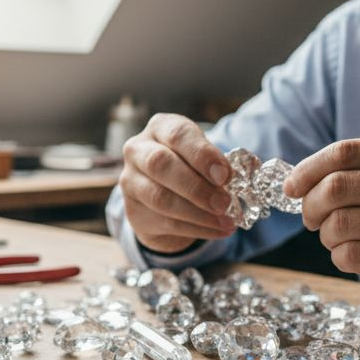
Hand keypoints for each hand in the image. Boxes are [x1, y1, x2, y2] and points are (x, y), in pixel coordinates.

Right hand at [119, 113, 235, 253]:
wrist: (164, 194)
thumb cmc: (189, 166)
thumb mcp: (201, 156)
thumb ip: (214, 163)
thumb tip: (229, 179)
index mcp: (159, 128)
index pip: (177, 135)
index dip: (202, 155)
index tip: (225, 175)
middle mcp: (138, 150)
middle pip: (160, 164)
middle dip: (197, 187)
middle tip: (224, 202)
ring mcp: (131, 181)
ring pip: (161, 198)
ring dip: (199, 213)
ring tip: (226, 221)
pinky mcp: (134, 211)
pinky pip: (166, 222)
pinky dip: (197, 229)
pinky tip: (219, 230)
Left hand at [285, 138, 359, 308]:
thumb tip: (303, 180)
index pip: (343, 153)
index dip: (307, 170)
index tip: (291, 187)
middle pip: (335, 188)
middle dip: (310, 207)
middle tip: (311, 220)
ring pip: (338, 224)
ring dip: (326, 236)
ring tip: (337, 240)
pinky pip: (351, 255)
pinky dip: (339, 257)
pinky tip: (351, 256)